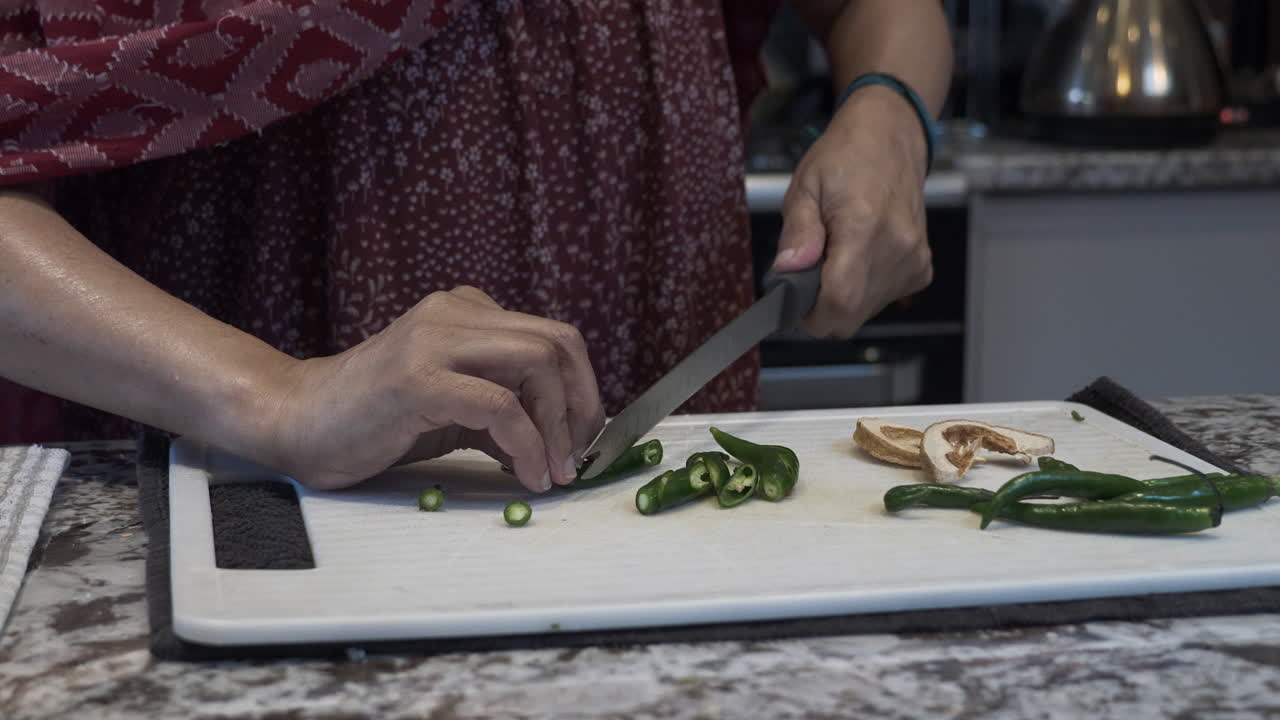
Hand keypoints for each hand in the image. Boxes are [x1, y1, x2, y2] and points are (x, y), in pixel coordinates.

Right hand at [264, 286, 605, 491]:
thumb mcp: (453, 406)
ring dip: (560, 427)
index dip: (583, 389)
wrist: (294, 421)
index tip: (583, 439)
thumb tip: (562, 441)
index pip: (554, 337)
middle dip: (583, 405)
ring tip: (555, 472)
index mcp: (466, 311)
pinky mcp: (418, 379)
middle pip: (558, 343)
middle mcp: (454, 313)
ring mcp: (435, 341)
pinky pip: (500, 407)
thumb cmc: (372, 421)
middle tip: (577, 457)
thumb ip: (504, 408)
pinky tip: (527, 476)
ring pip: (537, 365)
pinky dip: (528, 446)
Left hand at [771, 85, 933, 337]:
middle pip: (850, 316)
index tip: (793, 305)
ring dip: (843, 297)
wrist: (890, 139)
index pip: (839, 301)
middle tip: (808, 277)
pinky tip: (858, 258)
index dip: (810, 315)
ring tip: (835, 257)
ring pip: (865, 311)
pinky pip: (884, 299)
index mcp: (863, 227)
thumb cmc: (845, 158)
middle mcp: (896, 248)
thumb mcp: (805, 187)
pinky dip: (864, 290)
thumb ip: (798, 233)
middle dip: (821, 309)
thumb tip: (788, 271)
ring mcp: (913, 260)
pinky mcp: (921, 267)